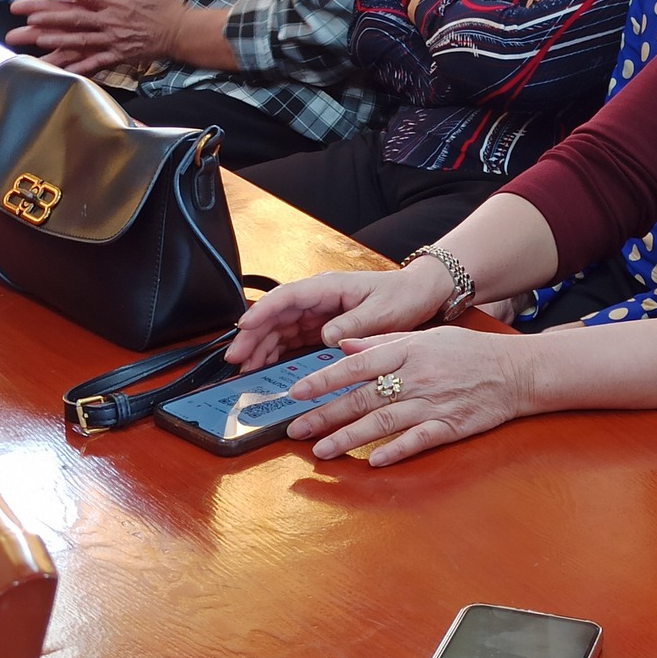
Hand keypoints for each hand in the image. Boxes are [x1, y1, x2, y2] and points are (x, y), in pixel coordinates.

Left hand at [6, 0, 181, 73]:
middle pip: (77, 18)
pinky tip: (64, 68)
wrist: (182, 32)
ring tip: (39, 39)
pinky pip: (97, 61)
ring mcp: (114, 39)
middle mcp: (112, 20)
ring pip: (82, 40)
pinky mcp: (120, 55)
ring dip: (59, 40)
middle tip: (30, 16)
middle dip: (52, 17)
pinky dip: (80, 65)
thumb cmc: (166, 7)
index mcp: (117, 1)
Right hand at [226, 263, 456, 372]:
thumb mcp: (380, 311)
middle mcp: (318, 298)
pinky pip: (294, 340)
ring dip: (261, 348)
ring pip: (280, 329)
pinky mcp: (324, 327)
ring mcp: (319, 313)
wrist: (420, 295)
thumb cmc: (402, 296)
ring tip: (246, 370)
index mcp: (327, 287)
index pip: (285, 298)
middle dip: (253, 336)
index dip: (261, 312)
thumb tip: (326, 337)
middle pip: (276, 316)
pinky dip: (278, 353)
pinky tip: (268, 368)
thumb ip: (352, 324)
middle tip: (236, 361)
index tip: (243, 328)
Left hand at [280, 327, 532, 465]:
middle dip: (325, 415)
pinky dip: (394, 451)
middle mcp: (416, 377)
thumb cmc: (469, 352)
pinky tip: (372, 462)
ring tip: (321, 450)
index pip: (356, 365)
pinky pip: (417, 441)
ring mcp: (433, 403)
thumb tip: (344, 344)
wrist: (515, 371)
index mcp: (407, 351)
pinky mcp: (450, 426)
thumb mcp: (425, 335)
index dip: (324, 380)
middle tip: (296, 430)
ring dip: (348, 438)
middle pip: (362, 398)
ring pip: (382, 422)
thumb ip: (383, 340)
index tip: (297, 393)